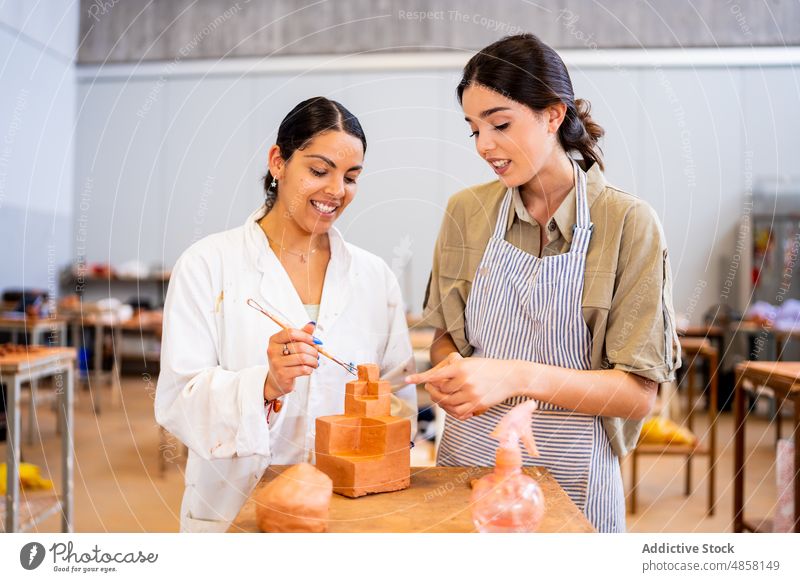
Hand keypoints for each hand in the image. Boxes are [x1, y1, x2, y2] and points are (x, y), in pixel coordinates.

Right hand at [265, 322, 318, 399]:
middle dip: (313, 350)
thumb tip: (312, 324)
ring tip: (314, 362)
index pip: (291, 332)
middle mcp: (273, 351)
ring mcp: (276, 363)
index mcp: (274, 340)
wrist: (278, 379)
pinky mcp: (282, 374)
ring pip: (302, 358)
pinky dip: (310, 369)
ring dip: (313, 360)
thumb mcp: (292, 344)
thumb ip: (302, 334)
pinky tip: (309, 369)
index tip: (315, 341)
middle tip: (316, 354)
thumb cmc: (286, 359)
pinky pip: (302, 369)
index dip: (306, 336)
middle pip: (299, 346)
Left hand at [406, 357, 521, 420]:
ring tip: (440, 396)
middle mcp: (465, 380)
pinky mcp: (477, 405)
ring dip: (441, 401)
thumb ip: (453, 369)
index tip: (407, 380)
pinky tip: (450, 406)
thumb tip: (434, 380)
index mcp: (461, 367)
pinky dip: (451, 410)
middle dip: (433, 390)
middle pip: (440, 391)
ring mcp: (471, 394)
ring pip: (447, 402)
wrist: (510, 376)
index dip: (420, 378)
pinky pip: (458, 412)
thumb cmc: (487, 368)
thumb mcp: (470, 362)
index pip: (436, 374)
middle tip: (430, 388)